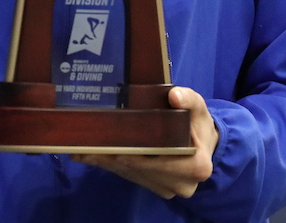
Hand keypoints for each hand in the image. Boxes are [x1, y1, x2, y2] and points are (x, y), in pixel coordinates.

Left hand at [72, 87, 218, 199]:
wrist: (204, 145)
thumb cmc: (197, 123)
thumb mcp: (197, 107)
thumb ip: (188, 99)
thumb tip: (174, 96)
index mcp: (197, 167)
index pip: (161, 163)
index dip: (137, 156)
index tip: (113, 148)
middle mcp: (182, 184)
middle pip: (142, 171)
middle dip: (113, 158)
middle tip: (86, 147)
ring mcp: (168, 189)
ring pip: (132, 175)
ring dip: (107, 163)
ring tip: (82, 150)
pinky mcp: (156, 188)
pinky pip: (131, 177)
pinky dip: (110, 166)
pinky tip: (88, 157)